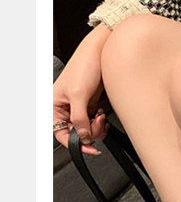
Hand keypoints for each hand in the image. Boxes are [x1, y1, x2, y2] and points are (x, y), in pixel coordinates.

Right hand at [53, 24, 110, 154]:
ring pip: (88, 130)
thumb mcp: (79, 94)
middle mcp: (66, 108)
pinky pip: (96, 123)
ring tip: (100, 116)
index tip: (89, 148)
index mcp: (55, 105)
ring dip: (97, 127)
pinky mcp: (91, 105)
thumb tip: (83, 136)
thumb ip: (79, 118)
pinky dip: (101, 122)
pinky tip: (103, 114)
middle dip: (90, 132)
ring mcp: (79, 107)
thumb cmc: (85, 65)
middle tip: (97, 123)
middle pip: (77, 134)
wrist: (102, 53)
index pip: (61, 133)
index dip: (75, 143)